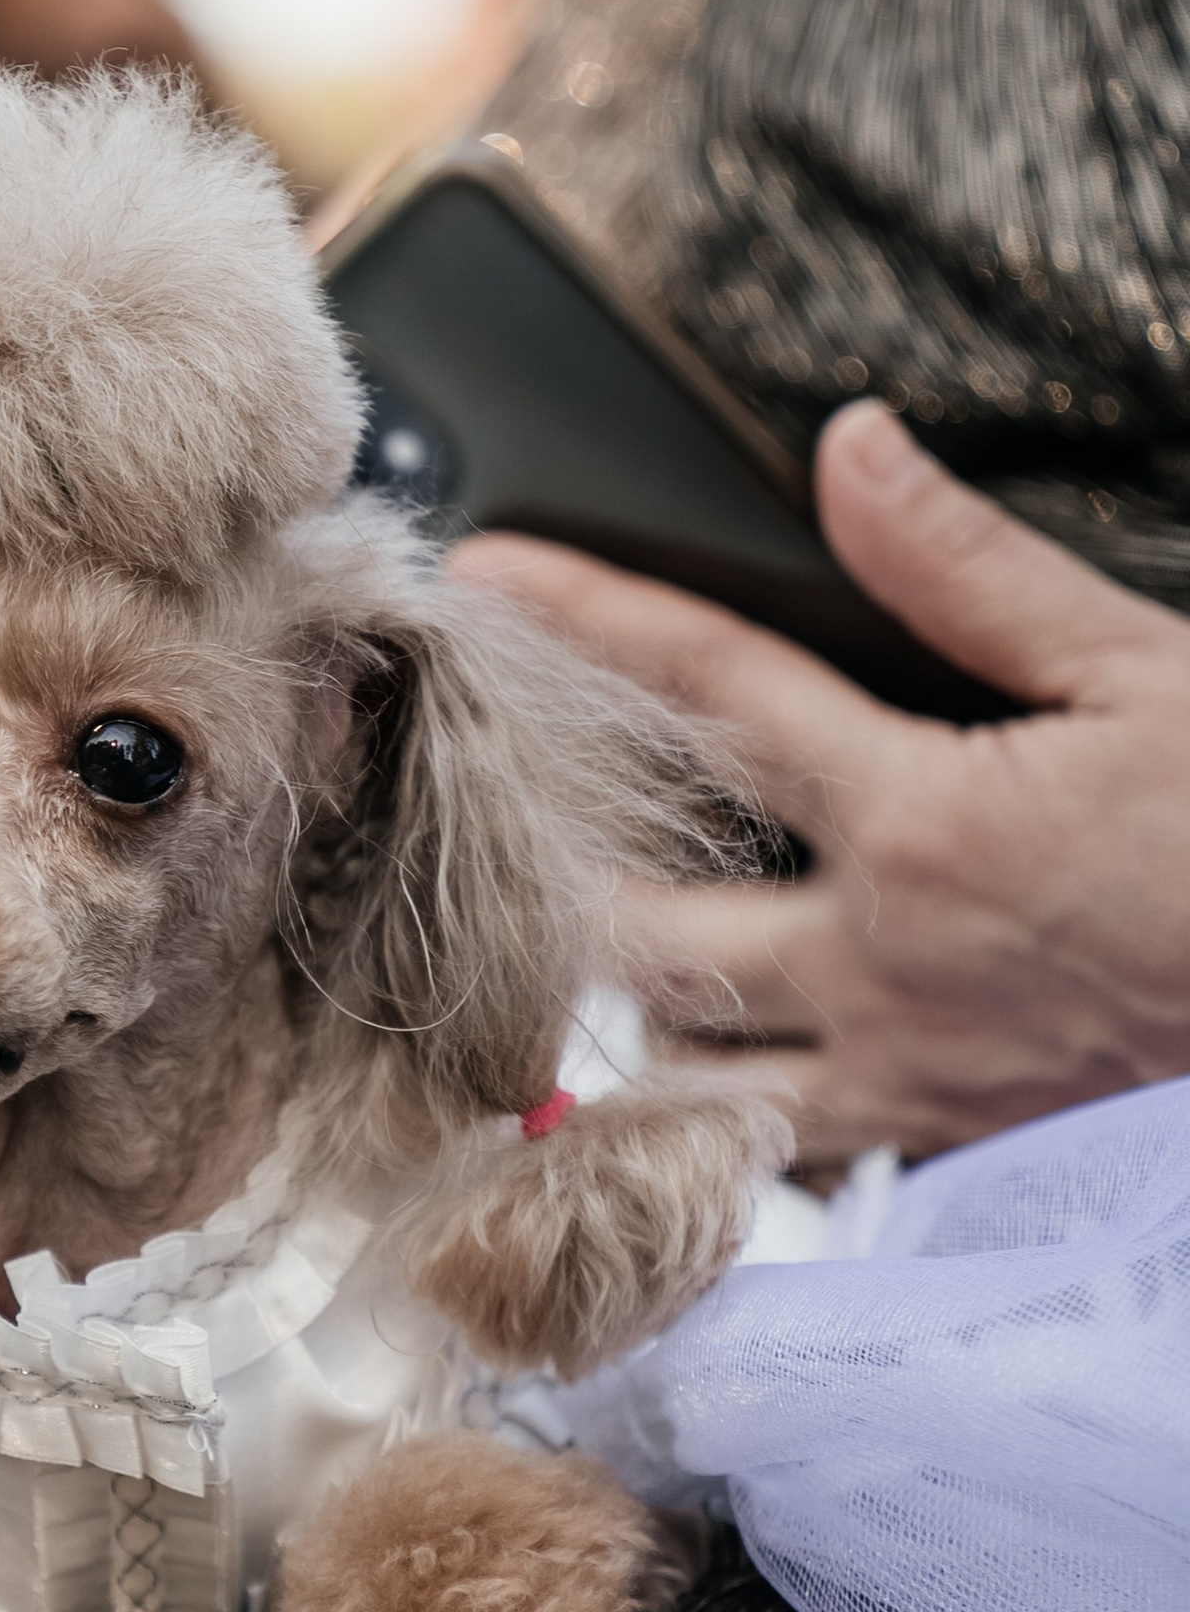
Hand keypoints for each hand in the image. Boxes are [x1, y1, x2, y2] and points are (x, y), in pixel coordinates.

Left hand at [457, 400, 1189, 1168]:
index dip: (587, 622)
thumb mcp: (1143, 669)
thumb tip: (850, 451)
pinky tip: (719, 1073)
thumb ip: (969, 572)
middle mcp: (880, 963)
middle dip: (558, 874)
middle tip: (509, 815)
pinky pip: (787, 1160)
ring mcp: (903, 1077)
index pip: (709, 697)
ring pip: (689, 1069)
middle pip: (639, 928)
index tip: (486, 578)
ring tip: (599, 944)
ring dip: (634, 1009)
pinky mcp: (945, 1156)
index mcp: (921, 822)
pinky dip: (730, 1119)